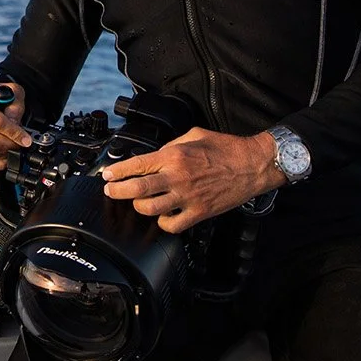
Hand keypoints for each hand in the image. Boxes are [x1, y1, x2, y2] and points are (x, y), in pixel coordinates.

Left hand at [99, 128, 282, 233]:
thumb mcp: (193, 135)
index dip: (117, 171)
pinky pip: (172, 225)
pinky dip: (162, 223)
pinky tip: (162, 216)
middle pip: (137, 189)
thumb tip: (155, 155)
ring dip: (138, 206)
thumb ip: (171, 145)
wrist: (252, 165)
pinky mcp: (199, 213)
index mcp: (174, 156)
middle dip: (117, 191)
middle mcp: (178, 177)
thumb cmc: (226, 148)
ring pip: (150, 209)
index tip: (108, 174)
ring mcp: (188, 197)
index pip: (137, 165)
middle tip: (110, 191)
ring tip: (136, 202)